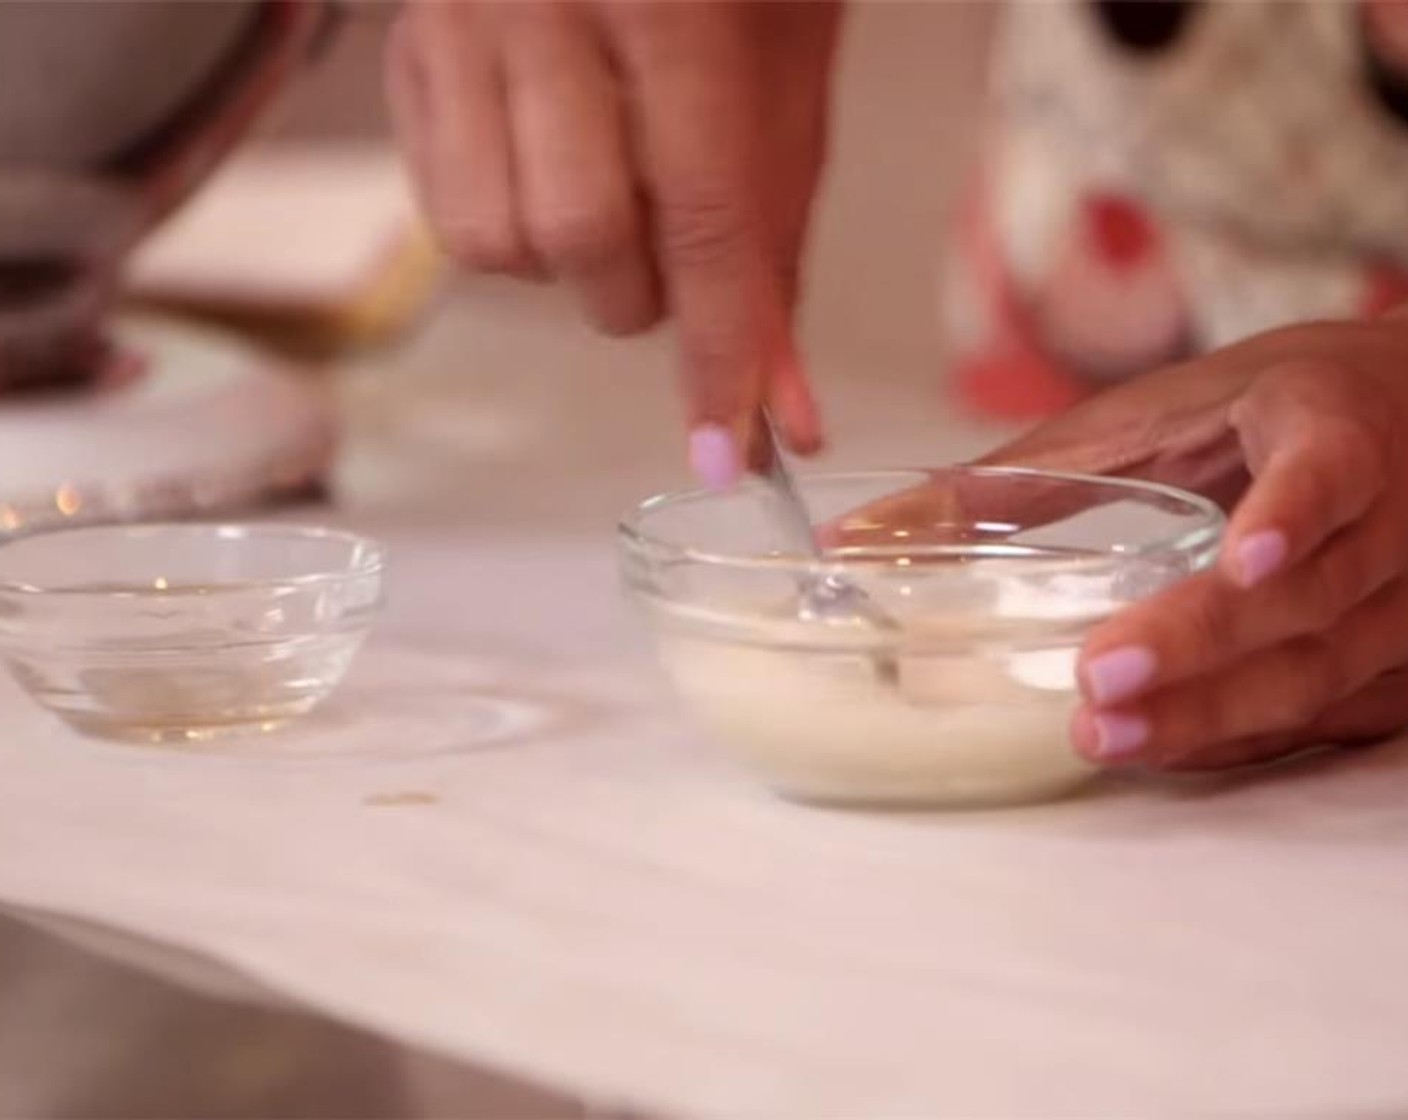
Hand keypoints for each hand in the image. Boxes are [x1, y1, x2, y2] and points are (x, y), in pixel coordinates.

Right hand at [384, 0, 840, 480]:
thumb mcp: (785, 68)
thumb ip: (776, 233)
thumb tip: (781, 402)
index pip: (700, 220)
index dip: (719, 351)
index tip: (727, 450)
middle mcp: (538, 2)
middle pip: (580, 239)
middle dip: (640, 292)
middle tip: (670, 253)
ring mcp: (453, 22)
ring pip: (491, 242)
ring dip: (564, 265)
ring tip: (601, 192)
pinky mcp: (402, 51)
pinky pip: (439, 208)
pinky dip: (508, 227)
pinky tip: (544, 166)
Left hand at [835, 319, 1407, 770]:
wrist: (1407, 411)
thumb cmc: (1259, 409)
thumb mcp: (1152, 415)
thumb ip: (1021, 478)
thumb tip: (856, 535)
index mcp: (1330, 421)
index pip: (1328, 470)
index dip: (1292, 516)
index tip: (1241, 558)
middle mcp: (1392, 511)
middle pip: (1305, 596)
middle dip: (1201, 646)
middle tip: (1102, 686)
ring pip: (1319, 668)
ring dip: (1217, 709)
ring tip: (1112, 738)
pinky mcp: (1404, 654)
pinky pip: (1333, 712)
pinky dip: (1248, 733)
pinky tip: (1172, 751)